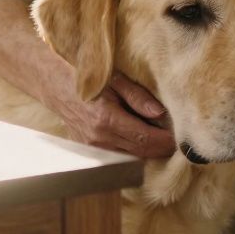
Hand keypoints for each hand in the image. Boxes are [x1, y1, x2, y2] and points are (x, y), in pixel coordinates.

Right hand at [50, 71, 175, 158]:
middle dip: (161, 149)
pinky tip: (140, 139)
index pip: (145, 139)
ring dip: (147, 151)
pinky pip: (116, 154)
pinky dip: (132, 149)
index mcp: (106, 119)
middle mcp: (98, 138)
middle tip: (177, 142)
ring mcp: (91, 146)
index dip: (166, 141)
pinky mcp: (87, 149)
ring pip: (129, 156)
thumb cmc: (87, 77)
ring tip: (162, 140)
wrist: (54, 84)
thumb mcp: (115, 79)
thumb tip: (160, 114)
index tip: (180, 139)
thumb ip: (138, 97)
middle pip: (140, 151)